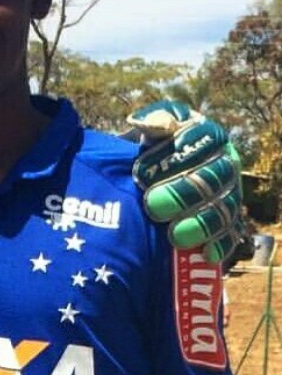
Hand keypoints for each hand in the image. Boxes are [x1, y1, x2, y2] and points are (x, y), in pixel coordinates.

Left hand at [127, 100, 246, 263]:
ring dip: (201, 222)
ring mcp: (229, 193)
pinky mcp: (229, 222)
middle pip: (215, 175)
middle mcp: (223, 162)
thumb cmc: (143, 155)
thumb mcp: (142, 135)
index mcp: (205, 135)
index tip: (144, 169)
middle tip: (153, 205)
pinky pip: (231, 234)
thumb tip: (142, 122)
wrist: (144, 185)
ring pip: (225, 207)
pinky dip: (220, 244)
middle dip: (183, 192)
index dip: (178, 152)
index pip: (203, 137)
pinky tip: (206, 252)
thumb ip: (148, 125)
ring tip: (175, 234)